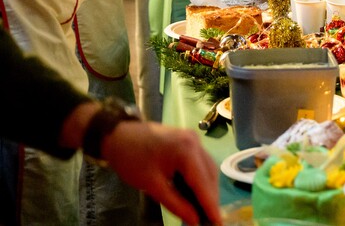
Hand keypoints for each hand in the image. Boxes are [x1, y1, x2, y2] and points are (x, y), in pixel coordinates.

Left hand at [104, 122, 221, 224]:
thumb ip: (176, 204)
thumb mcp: (152, 185)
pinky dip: (200, 180)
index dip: (211, 205)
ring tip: (203, 210)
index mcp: (187, 151)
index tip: (218, 223)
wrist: (118, 135)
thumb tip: (194, 220)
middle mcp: (196, 143)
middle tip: (209, 220)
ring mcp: (194, 140)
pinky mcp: (189, 141)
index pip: (203, 183)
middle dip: (210, 198)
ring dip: (207, 189)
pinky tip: (196, 193)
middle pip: (209, 175)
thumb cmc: (131, 160)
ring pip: (208, 169)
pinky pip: (201, 163)